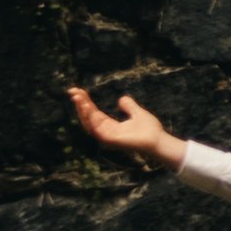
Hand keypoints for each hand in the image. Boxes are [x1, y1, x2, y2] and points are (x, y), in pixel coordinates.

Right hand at [66, 86, 186, 169]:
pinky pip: (96, 129)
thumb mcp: (138, 113)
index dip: (86, 103)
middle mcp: (106, 132)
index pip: (94, 113)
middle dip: (80, 105)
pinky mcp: (110, 140)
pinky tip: (87, 107)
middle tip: (72, 91)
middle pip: (88, 117)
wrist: (158, 140)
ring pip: (89, 123)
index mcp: (110, 126)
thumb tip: (121, 99)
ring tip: (78, 98)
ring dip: (82, 110)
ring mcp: (107, 137)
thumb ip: (129, 106)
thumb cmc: (150, 129)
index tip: (78, 91)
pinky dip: (90, 118)